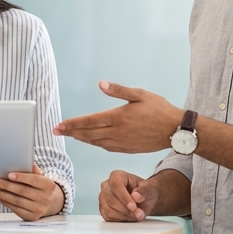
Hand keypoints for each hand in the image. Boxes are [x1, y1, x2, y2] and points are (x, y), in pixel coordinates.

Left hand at [0, 164, 64, 220]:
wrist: (51, 203)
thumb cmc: (41, 187)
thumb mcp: (41, 177)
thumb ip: (33, 170)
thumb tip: (25, 163)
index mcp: (49, 185)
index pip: (33, 180)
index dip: (21, 177)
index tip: (9, 174)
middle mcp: (45, 198)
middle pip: (22, 191)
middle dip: (6, 186)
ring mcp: (39, 209)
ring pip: (17, 201)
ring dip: (2, 195)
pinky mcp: (32, 217)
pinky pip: (16, 209)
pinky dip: (5, 202)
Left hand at [53, 81, 181, 152]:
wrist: (175, 131)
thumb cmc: (159, 109)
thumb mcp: (140, 94)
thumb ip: (119, 90)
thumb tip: (101, 84)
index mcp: (118, 117)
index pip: (88, 121)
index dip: (71, 124)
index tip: (58, 126)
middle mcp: (117, 132)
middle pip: (88, 134)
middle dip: (71, 132)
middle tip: (57, 131)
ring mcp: (122, 143)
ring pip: (96, 142)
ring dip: (82, 139)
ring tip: (72, 135)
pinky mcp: (127, 149)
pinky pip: (106, 148)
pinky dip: (96, 144)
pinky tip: (92, 140)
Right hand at [99, 170, 158, 221]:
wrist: (143, 200)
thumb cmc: (144, 192)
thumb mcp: (149, 189)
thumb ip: (144, 191)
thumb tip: (136, 196)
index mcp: (116, 176)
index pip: (116, 185)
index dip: (124, 198)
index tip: (133, 207)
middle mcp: (107, 186)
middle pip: (111, 199)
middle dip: (126, 210)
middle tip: (139, 214)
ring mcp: (103, 198)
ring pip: (109, 209)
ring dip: (125, 215)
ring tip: (137, 215)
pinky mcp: (103, 209)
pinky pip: (108, 216)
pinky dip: (121, 219)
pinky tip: (130, 216)